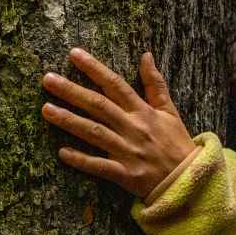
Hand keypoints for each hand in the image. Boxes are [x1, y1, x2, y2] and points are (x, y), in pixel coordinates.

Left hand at [41, 48, 195, 197]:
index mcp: (143, 111)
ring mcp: (128, 151)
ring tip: (46, 109)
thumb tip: (146, 55)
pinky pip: (100, 166)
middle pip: (98, 105)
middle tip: (47, 79)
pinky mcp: (125, 174)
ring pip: (94, 133)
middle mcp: (133, 128)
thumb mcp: (169, 110)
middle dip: (71, 91)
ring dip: (69, 121)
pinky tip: (62, 152)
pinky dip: (82, 160)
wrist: (189, 180)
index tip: (74, 54)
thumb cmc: (176, 143)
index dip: (94, 68)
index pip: (115, 84)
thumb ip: (155, 83)